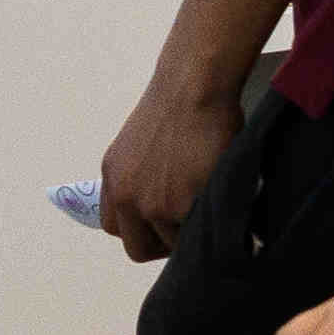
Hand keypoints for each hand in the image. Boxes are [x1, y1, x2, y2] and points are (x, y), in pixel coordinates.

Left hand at [92, 77, 229, 262]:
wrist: (194, 86)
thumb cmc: (176, 106)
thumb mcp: (136, 146)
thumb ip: (138, 180)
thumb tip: (152, 212)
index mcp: (113, 180)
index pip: (115, 229)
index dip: (140, 231)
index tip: (160, 226)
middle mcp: (128, 196)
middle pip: (138, 248)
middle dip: (163, 244)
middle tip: (186, 228)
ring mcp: (156, 203)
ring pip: (173, 242)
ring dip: (191, 230)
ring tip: (208, 205)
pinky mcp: (185, 204)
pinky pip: (198, 231)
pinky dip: (211, 222)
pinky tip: (220, 202)